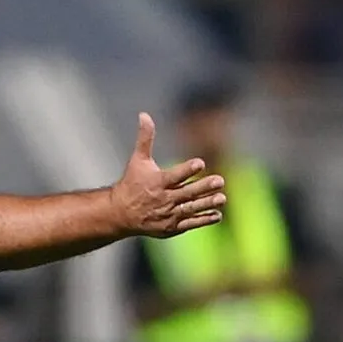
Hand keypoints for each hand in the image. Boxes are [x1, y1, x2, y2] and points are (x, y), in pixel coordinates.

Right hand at [110, 112, 221, 237]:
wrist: (121, 213)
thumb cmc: (132, 183)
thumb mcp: (137, 159)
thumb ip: (145, 138)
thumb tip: (144, 114)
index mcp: (156, 182)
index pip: (174, 175)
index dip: (187, 169)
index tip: (201, 163)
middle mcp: (163, 199)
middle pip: (186, 193)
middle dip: (203, 187)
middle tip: (220, 180)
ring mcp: (168, 214)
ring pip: (190, 209)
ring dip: (207, 204)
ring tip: (222, 198)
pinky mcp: (171, 227)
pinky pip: (190, 223)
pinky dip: (203, 220)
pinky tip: (217, 214)